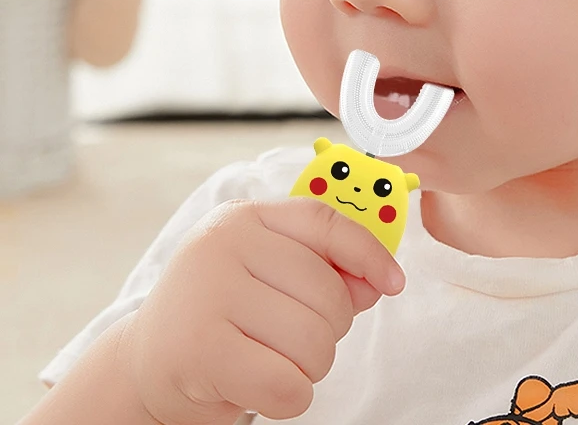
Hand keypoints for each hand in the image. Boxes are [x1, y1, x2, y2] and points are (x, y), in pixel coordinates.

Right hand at [119, 196, 405, 424]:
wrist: (146, 361)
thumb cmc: (223, 314)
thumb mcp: (269, 275)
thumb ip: (323, 270)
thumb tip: (379, 280)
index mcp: (245, 218)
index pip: (324, 222)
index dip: (368, 253)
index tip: (393, 283)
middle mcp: (223, 244)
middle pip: (327, 292)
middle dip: (329, 329)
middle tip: (292, 338)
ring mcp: (208, 294)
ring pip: (314, 342)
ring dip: (309, 366)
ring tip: (272, 359)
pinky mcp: (200, 350)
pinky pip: (288, 384)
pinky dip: (289, 396)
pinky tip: (258, 384)